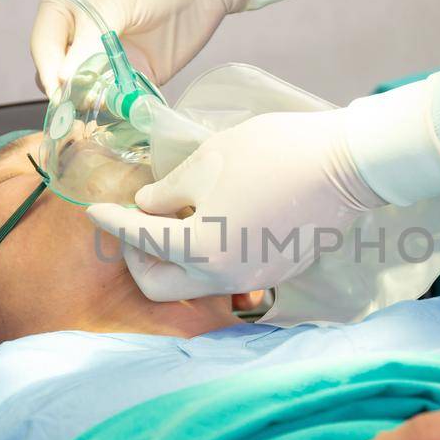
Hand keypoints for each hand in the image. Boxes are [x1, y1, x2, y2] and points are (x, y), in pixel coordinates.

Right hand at [30, 0, 247, 93]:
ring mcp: (107, 57)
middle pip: (60, 75)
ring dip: (94, 102)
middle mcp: (81, 36)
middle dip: (70, 91)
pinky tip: (127, 106)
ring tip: (109, 102)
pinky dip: (119, 107)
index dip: (49, 70)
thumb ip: (88, 37)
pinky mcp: (136, 74)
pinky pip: (119, 99)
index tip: (60, 90)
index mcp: (64, 9)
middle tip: (86, 100)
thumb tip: (62, 77)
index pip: (43, 47)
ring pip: (87, 92)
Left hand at [86, 109, 383, 300]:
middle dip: (139, 259)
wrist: (345, 165)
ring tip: (179, 219)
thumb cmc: (273, 153)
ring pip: (196, 283)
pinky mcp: (276, 273)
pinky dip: (211, 256)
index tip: (94, 212)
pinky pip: (229, 274)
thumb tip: (149, 207)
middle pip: (161, 286)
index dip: (111, 222)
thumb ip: (168, 191)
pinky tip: (217, 223)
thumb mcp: (208, 161)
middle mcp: (223, 277)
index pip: (139, 238)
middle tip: (137, 227)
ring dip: (176, 259)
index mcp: (199, 248)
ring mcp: (253, 280)